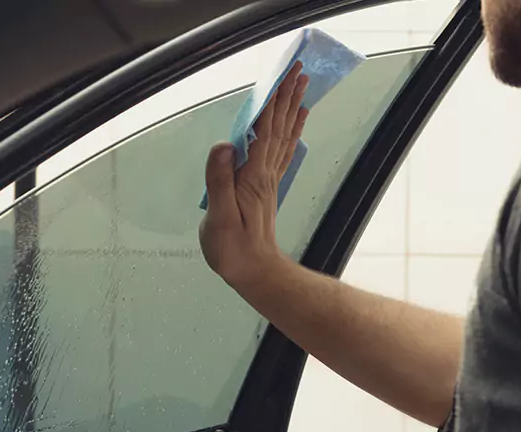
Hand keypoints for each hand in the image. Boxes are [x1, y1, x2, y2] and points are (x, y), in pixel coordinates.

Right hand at [199, 62, 308, 289]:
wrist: (255, 272)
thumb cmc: (233, 250)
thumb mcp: (219, 219)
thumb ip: (219, 182)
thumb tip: (224, 146)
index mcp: (251, 177)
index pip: (264, 132)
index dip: (272, 104)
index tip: (282, 77)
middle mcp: (264, 173)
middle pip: (279, 128)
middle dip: (287, 97)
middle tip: (298, 69)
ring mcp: (268, 180)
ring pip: (284, 136)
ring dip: (292, 109)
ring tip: (301, 86)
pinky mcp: (266, 187)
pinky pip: (283, 151)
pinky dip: (291, 131)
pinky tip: (296, 120)